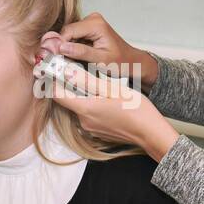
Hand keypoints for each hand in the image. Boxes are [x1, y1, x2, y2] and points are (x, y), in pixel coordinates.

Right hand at [41, 11, 158, 90]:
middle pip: (66, 32)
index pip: (68, 31)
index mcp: (96, 24)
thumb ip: (81, 53)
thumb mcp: (101, 61)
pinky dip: (71, 48)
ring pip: (68, 35)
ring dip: (66, 48)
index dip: (58, 45)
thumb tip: (61, 47)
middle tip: (58, 63)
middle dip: (62, 47)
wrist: (131, 61)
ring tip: (68, 62)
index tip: (52, 59)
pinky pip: (73, 37)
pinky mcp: (87, 28)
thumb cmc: (121, 62)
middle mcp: (92, 19)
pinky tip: (74, 58)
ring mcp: (89, 22)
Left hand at [46, 63, 178, 162]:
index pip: (57, 94)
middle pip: (69, 100)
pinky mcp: (98, 133)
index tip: (56, 70)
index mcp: (85, 108)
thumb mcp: (111, 88)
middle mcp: (83, 121)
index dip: (54, 81)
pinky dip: (94, 107)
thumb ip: (85, 80)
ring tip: (100, 87)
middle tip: (83, 73)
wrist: (150, 133)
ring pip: (80, 107)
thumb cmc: (135, 109)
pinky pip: (90, 116)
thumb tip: (65, 71)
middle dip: (72, 86)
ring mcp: (90, 129)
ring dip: (85, 96)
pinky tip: (108, 102)